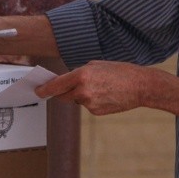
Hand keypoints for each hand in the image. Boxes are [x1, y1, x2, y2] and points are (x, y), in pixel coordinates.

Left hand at [35, 61, 149, 114]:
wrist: (140, 86)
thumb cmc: (121, 72)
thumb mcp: (97, 65)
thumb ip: (80, 72)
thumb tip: (69, 80)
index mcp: (81, 75)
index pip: (56, 85)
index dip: (45, 89)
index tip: (38, 91)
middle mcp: (83, 91)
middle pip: (63, 96)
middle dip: (63, 92)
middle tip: (69, 87)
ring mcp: (89, 104)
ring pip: (77, 100)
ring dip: (82, 95)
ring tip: (101, 87)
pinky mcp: (96, 112)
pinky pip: (88, 106)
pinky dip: (92, 101)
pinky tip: (106, 94)